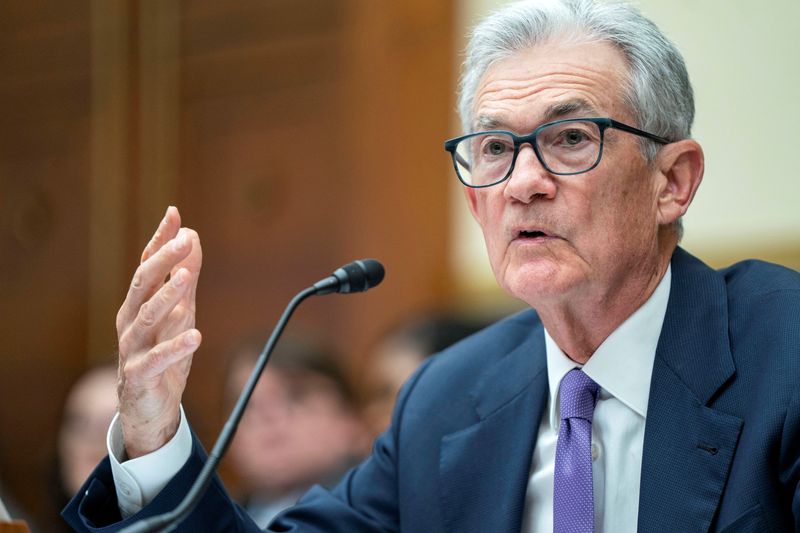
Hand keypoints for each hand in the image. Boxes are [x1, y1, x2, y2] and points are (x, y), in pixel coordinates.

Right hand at [116, 206, 202, 457]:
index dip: (159, 240)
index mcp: (137, 304)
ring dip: (168, 297)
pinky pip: (156, 359)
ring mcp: (131, 349)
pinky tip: (196, 335)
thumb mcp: (180, 314)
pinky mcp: (139, 377)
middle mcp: (129, 322)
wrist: (150, 410)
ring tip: (188, 278)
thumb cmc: (163, 357)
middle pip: (142, 286)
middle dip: (163, 261)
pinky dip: (175, 347)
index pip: (147, 265)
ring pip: (146, 319)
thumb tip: (193, 238)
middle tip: (184, 240)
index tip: (174, 213)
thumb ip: (185, 279)